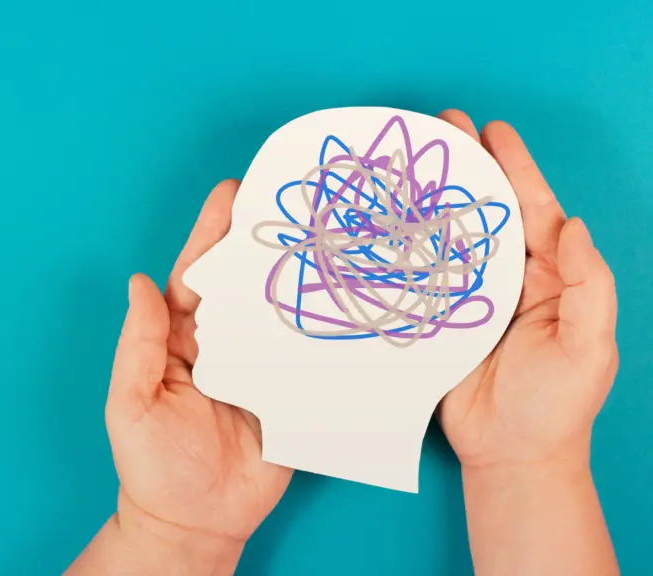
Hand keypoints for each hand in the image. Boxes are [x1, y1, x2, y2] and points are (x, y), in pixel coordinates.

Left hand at [69, 180, 292, 574]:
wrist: (194, 524)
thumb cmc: (151, 466)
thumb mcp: (132, 403)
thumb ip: (139, 344)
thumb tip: (140, 282)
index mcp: (181, 338)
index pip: (197, 274)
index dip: (212, 233)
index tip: (232, 192)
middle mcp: (223, 344)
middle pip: (245, 283)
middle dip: (265, 239)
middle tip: (293, 195)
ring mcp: (260, 368)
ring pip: (280, 312)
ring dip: (301, 276)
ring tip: (329, 233)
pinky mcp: (291, 396)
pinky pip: (309, 358)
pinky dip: (327, 331)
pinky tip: (349, 299)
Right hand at [436, 111, 617, 469]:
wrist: (512, 456)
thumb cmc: (559, 406)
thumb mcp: (590, 346)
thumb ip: (589, 284)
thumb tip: (573, 225)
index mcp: (551, 277)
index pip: (534, 211)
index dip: (515, 169)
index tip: (493, 131)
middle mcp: (510, 279)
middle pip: (487, 213)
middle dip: (468, 169)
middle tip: (441, 129)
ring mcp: (471, 299)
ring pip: (450, 238)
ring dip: (431, 201)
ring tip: (407, 166)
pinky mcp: (438, 321)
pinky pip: (422, 277)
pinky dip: (406, 249)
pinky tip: (386, 227)